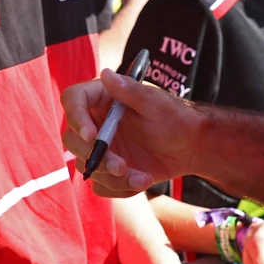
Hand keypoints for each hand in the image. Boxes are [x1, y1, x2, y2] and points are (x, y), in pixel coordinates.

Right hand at [61, 69, 202, 197]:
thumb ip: (131, 91)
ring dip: (112, 178)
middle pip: (71, 139)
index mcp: (103, 98)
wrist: (191, 147)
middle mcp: (96, 123)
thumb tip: (106, 74)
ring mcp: (101, 148)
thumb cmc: (176, 118)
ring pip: (87, 167)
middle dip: (95, 157)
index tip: (91, 136)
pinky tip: (142, 180)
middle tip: (120, 166)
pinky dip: (120, 188)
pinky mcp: (108, 171)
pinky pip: (101, 186)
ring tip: (142, 178)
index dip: (75, 116)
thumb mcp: (157, 103)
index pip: (73, 100)